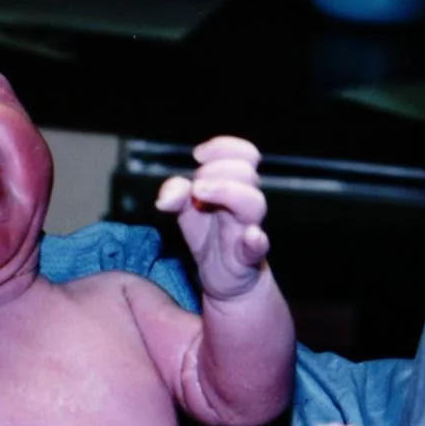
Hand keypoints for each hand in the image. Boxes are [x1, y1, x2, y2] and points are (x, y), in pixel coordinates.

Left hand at [155, 135, 269, 301]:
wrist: (224, 278)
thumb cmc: (210, 235)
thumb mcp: (186, 209)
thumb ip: (175, 193)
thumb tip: (165, 197)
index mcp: (235, 185)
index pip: (244, 154)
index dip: (223, 147)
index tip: (198, 156)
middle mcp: (246, 203)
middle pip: (246, 173)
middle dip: (216, 171)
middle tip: (196, 187)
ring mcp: (249, 229)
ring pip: (253, 203)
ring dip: (227, 191)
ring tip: (200, 193)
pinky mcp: (248, 258)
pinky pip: (259, 247)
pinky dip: (256, 240)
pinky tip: (250, 235)